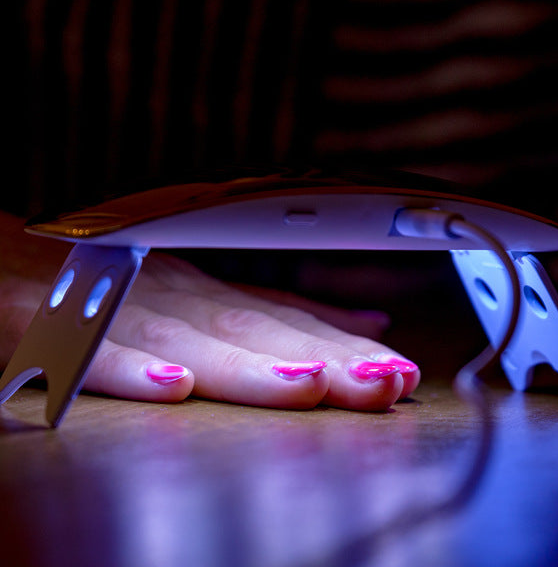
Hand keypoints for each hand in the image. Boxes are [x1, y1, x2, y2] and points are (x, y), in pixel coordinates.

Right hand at [0, 211, 417, 410]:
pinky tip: (174, 388)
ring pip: (191, 340)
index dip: (349, 347)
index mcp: (206, 293)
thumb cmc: (101, 281)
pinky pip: (90, 349)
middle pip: (256, 330)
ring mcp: (112, 305)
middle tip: (387, 381)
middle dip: (327, 358)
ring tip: (312, 386)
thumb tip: (364, 321)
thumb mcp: (197, 297)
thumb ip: (273, 313)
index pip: (288, 321)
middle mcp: (171, 295)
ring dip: (254, 366)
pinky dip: (133, 368)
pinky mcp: (42, 322)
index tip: (405, 373)